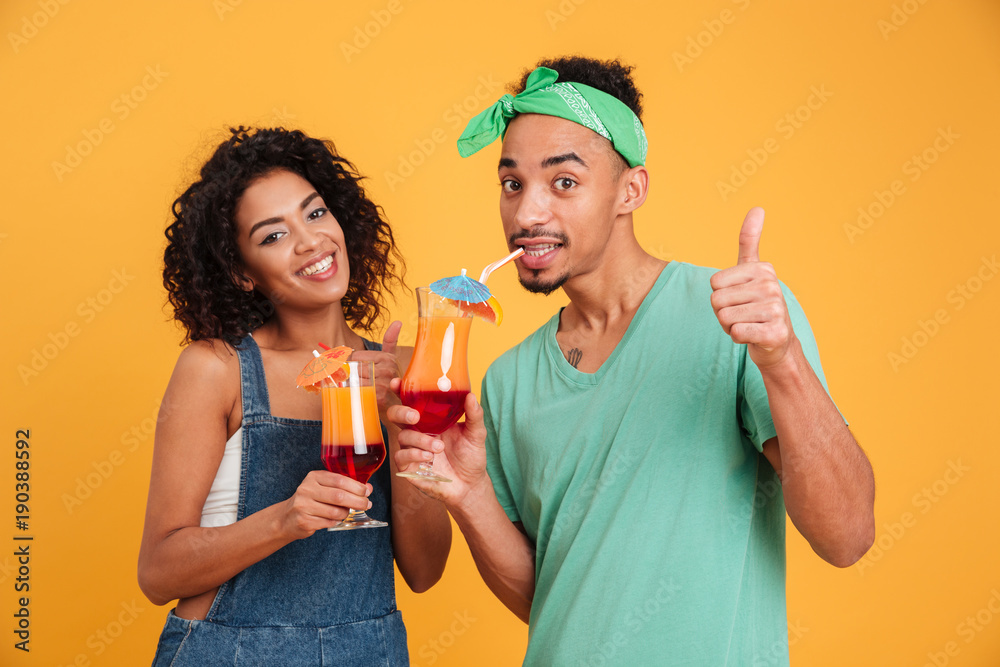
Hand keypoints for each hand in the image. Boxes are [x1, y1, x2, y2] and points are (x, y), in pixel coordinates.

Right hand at [280, 470, 371, 538]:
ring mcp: (304, 506)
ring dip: (346, 513)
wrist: (286, 517)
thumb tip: (368, 488)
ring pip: (335, 511)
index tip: (366, 492)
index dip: (356, 486)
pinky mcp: (304, 521)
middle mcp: (307, 489)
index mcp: (314, 477)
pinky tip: (334, 519)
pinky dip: (336, 521)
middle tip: (366, 504)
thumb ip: (344, 486)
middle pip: (339, 496)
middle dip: (357, 501)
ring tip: (346, 512)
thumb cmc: (310, 500)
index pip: (339, 480)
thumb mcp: (324, 487)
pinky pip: (329, 522)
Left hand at [350, 320, 402, 409]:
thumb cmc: (388, 382)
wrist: (396, 408)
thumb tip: (398, 322)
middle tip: (360, 384)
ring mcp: (384, 383)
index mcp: (389, 357)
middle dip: (351, 375)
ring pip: (352, 378)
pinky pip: (355, 390)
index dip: (353, 365)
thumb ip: (391, 341)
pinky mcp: (379, 397)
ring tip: (362, 391)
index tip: (361, 373)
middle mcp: (389, 369)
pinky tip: (359, 397)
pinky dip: (351, 394)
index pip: (355, 356)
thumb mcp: (390, 360)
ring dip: (350, 386)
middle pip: (353, 366)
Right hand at [386, 388, 488, 507]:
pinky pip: (401, 456)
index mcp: (430, 419)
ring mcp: (412, 448)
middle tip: (415, 416)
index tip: (396, 383)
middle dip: (401, 412)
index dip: (399, 391)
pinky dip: (414, 454)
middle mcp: (418, 431)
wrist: (470, 485)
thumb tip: (470, 395)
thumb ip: (474, 415)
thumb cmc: (471, 456)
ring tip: (439, 447)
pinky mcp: (409, 466)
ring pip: (402, 436)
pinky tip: (429, 458)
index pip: (411, 401)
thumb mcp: (476, 433)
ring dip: (420, 440)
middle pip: (395, 415)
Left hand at [710, 207, 794, 369]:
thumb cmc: (756, 304)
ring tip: (748, 324)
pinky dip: (738, 338)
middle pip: (717, 301)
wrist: (776, 342)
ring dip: (730, 327)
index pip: (714, 283)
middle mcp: (772, 286)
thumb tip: (758, 207)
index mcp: (763, 269)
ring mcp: (776, 309)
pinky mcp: (775, 332)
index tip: (738, 299)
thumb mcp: (751, 270)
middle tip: (742, 316)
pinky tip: (753, 336)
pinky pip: (736, 333)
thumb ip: (749, 240)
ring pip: (724, 318)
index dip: (720, 296)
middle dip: (723, 313)